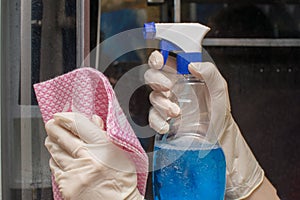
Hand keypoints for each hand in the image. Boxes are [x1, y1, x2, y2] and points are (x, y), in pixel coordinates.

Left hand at [44, 112, 143, 199]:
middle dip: (53, 128)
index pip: (80, 126)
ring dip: (53, 143)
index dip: (66, 118)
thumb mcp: (120, 153)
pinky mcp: (67, 186)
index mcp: (104, 148)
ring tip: (53, 140)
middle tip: (51, 124)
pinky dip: (55, 161)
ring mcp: (76, 173)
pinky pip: (55, 169)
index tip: (60, 115)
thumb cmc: (122, 181)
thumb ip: (105, 135)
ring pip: (55, 152)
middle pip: (63, 137)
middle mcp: (88, 159)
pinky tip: (59, 159)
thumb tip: (93, 120)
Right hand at [144, 51, 264, 198]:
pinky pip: (152, 117)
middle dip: (157, 80)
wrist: (218, 144)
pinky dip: (156, 121)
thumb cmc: (221, 119)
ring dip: (161, 103)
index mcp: (186, 78)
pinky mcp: (164, 121)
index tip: (159, 61)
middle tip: (169, 88)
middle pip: (153, 77)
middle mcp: (175, 90)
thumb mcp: (220, 93)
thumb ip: (211, 74)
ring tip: (176, 112)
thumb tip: (193, 64)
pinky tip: (168, 125)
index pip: (167, 62)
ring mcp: (168, 105)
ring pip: (152, 97)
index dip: (159, 57)